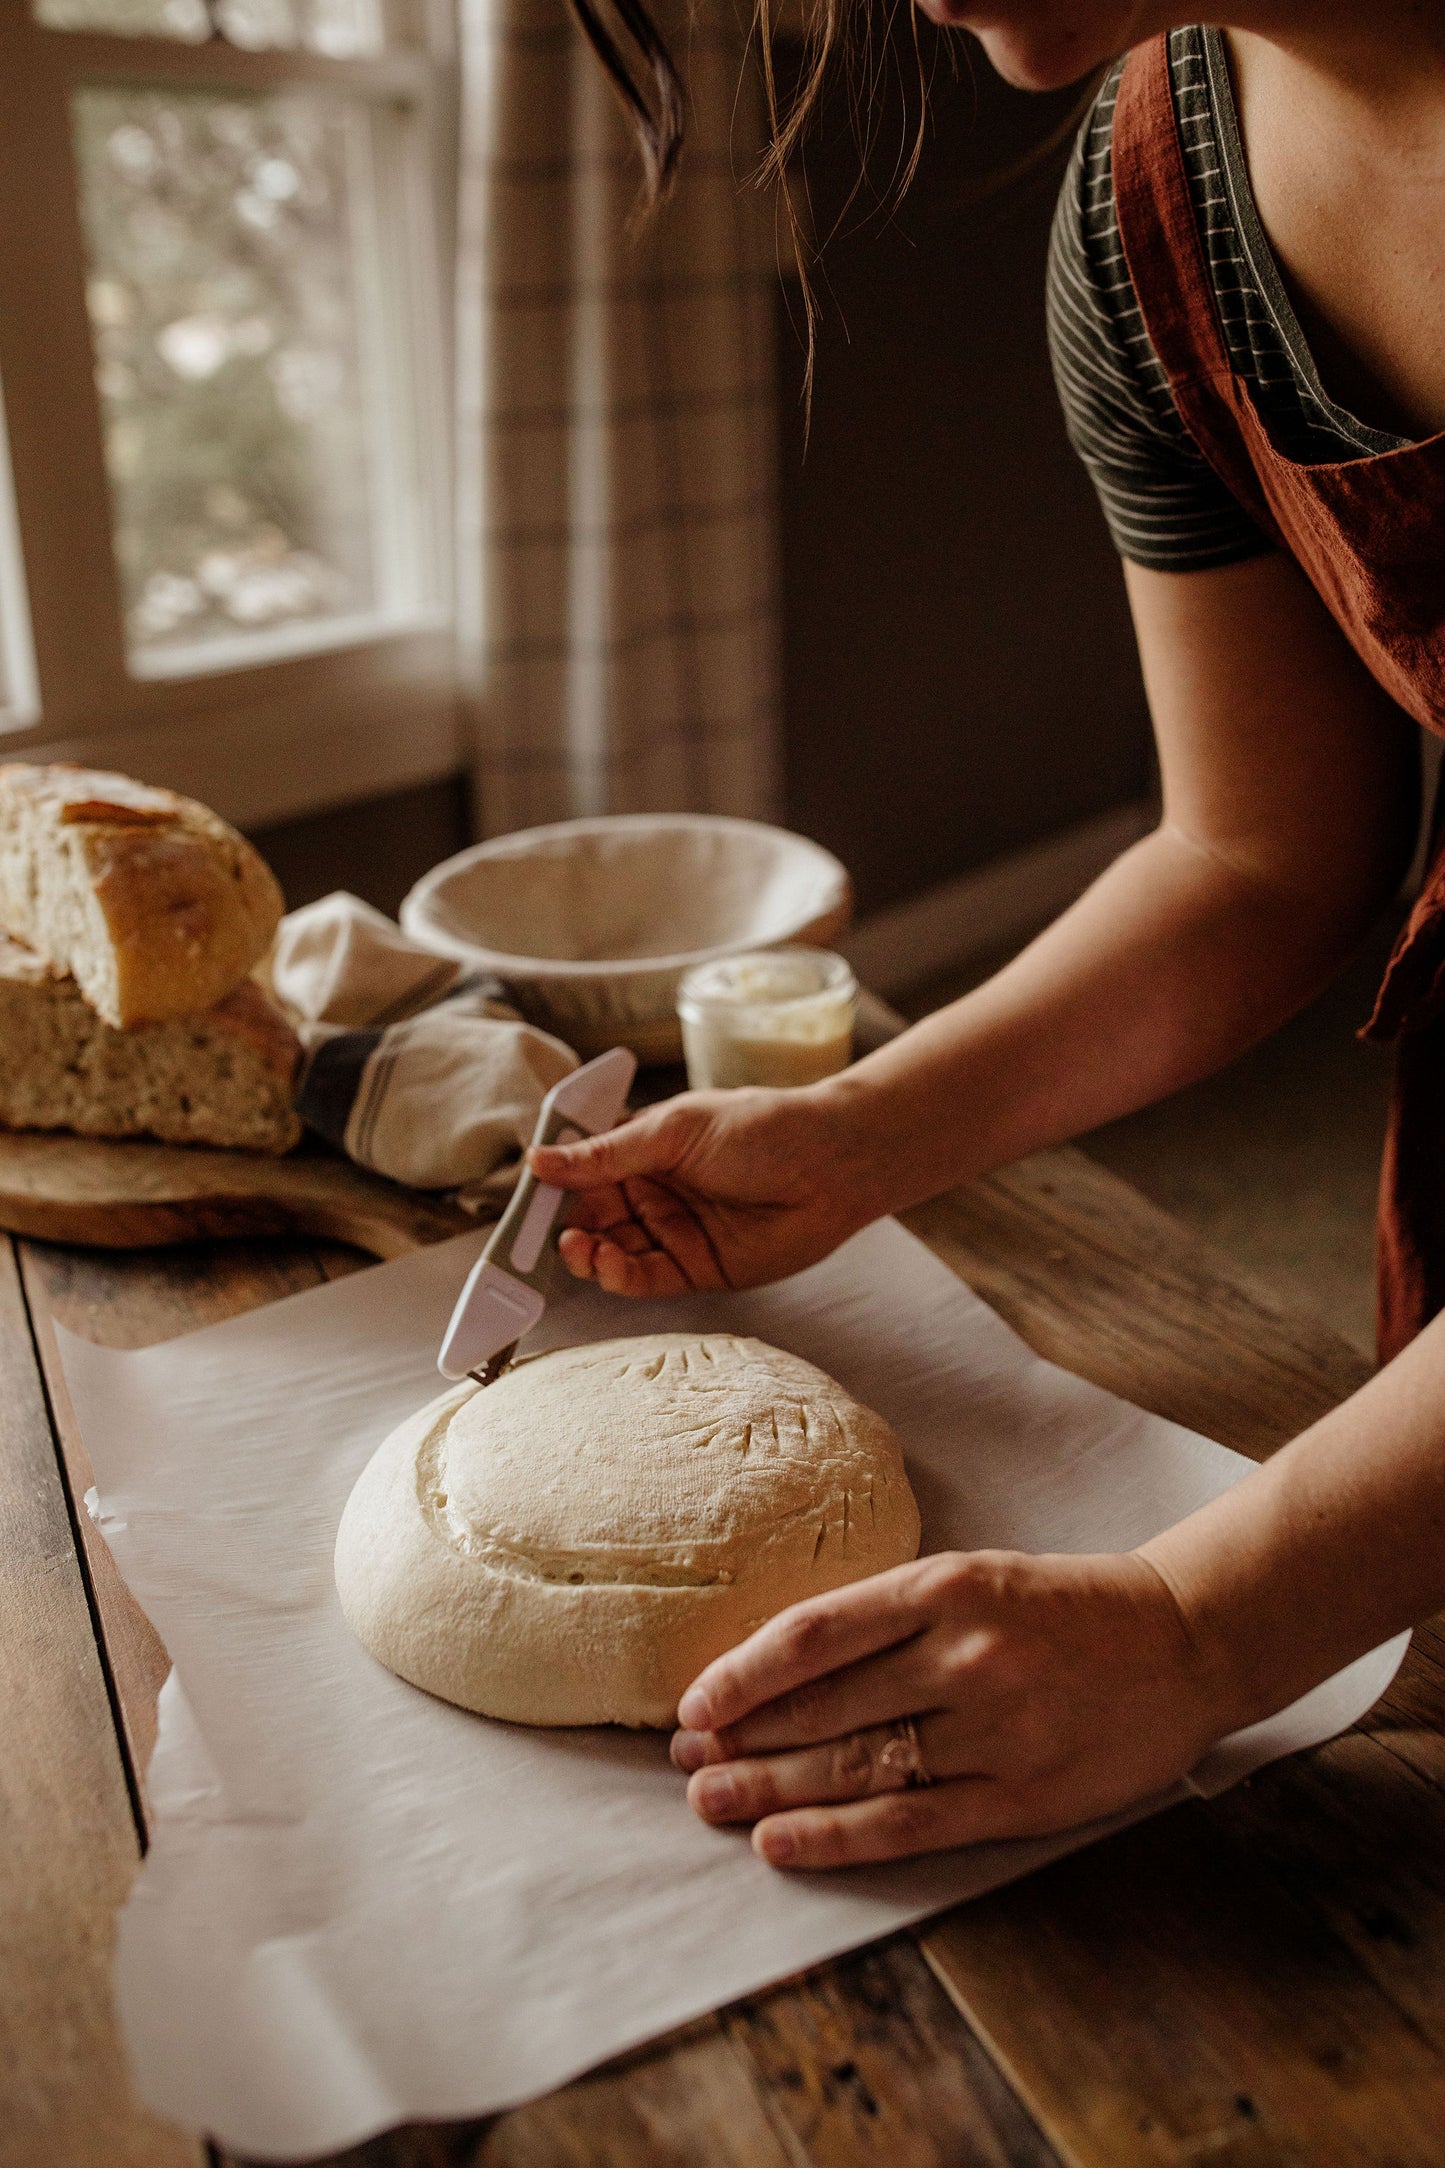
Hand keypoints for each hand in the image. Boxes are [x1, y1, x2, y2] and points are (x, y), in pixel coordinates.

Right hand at [528, 1084, 883, 1295]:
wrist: (832, 1164)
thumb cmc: (761, 1128)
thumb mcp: (673, 1130)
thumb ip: (606, 1154)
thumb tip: (539, 1160)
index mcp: (643, 1150)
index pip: (583, 1172)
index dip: (552, 1186)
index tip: (523, 1197)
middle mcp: (652, 1193)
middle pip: (590, 1217)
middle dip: (560, 1227)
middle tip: (534, 1236)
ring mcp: (673, 1232)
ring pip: (611, 1251)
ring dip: (586, 1253)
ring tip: (576, 1246)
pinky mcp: (696, 1269)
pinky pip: (644, 1278)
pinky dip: (617, 1275)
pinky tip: (606, 1263)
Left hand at [670, 1550, 1244, 1868]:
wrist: (1184, 1640)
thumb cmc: (1062, 1606)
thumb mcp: (974, 1577)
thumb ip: (890, 1618)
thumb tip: (781, 1664)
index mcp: (947, 1588)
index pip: (815, 1635)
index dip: (742, 1674)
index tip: (693, 1702)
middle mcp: (966, 1656)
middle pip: (824, 1708)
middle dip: (741, 1738)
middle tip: (681, 1759)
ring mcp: (996, 1731)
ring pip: (857, 1768)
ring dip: (770, 1789)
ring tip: (709, 1801)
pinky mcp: (1023, 1797)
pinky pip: (910, 1822)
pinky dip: (835, 1837)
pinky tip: (777, 1843)